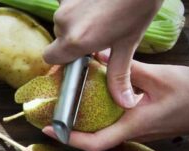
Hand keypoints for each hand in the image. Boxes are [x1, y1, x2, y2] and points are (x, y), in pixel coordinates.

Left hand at [42, 56, 188, 150]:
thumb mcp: (159, 77)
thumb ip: (128, 69)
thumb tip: (99, 57)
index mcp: (132, 126)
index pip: (94, 143)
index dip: (68, 139)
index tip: (49, 129)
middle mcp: (131, 133)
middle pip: (92, 137)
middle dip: (70, 126)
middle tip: (51, 109)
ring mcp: (136, 130)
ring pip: (102, 129)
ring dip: (84, 118)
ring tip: (66, 100)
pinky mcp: (141, 124)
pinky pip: (113, 122)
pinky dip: (99, 112)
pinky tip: (93, 94)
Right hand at [43, 0, 162, 107]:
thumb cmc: (137, 7)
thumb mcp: (128, 43)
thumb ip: (118, 75)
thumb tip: (124, 102)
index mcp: (75, 41)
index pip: (51, 58)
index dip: (62, 58)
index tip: (78, 56)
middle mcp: (63, 22)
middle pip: (59, 37)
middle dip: (74, 38)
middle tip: (98, 33)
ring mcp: (64, 3)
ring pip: (63, 19)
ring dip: (77, 20)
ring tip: (101, 14)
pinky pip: (68, 2)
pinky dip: (79, 4)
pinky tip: (97, 2)